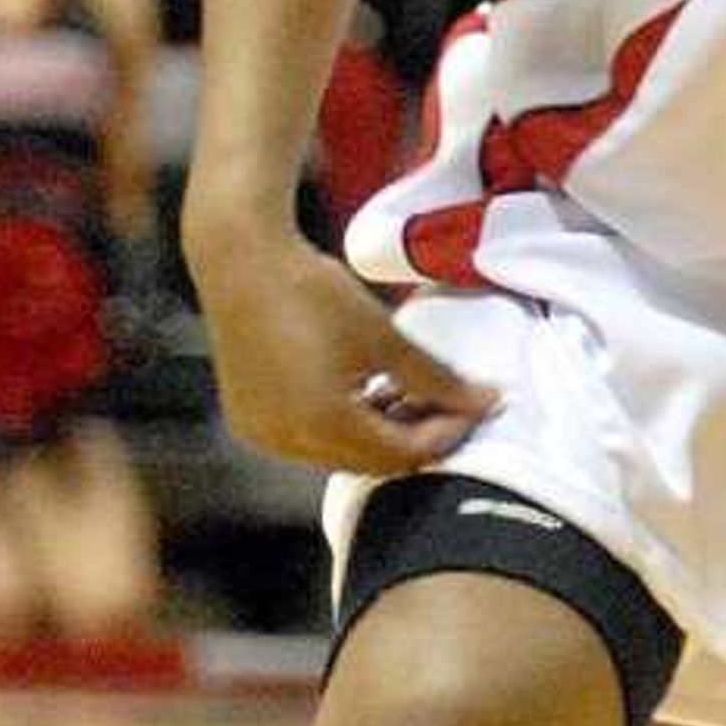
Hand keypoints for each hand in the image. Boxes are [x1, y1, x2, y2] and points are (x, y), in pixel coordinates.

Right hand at [192, 225, 499, 474]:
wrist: (240, 262)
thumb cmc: (312, 292)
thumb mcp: (385, 338)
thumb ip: (438, 380)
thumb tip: (485, 403)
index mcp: (323, 424)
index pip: (403, 454)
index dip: (447, 434)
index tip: (477, 407)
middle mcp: (288, 442)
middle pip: (372, 463)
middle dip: (416, 438)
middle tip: (450, 405)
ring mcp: (263, 436)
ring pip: (341, 455)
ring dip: (381, 435)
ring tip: (411, 397)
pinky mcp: (250, 422)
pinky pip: (310, 441)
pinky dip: (344, 428)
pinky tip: (366, 396)